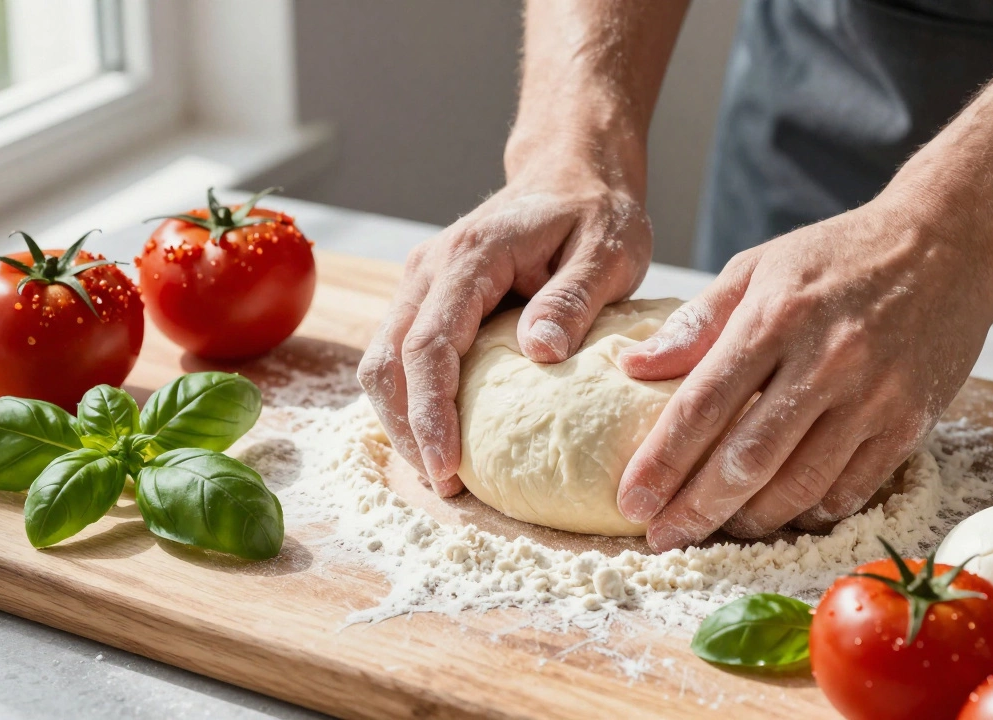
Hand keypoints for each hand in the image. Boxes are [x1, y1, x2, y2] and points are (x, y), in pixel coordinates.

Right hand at [357, 158, 651, 495]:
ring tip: (442, 474)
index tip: (449, 467)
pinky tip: (443, 437)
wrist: (571, 173)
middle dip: (407, 430)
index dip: (431, 412)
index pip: (430, 344)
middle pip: (387, 361)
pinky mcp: (427, 299)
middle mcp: (430, 267)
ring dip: (402, 421)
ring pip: (383, 362)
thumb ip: (574, 298)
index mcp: (472, 255)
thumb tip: (540, 353)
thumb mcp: (609, 250)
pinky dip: (412, 401)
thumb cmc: (596, 212)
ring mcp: (422, 282)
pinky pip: (401, 356)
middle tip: (445, 487)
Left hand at [615, 198, 992, 550]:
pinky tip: (782, 514)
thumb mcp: (757, 266)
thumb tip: (633, 367)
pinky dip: (811, 512)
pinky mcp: (909, 423)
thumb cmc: (838, 255)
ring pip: (800, 486)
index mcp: (775, 318)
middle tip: (662, 537)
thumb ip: (696, 322)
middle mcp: (824, 361)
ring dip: (751, 520)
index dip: (662, 462)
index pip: (702, 405)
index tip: (631, 500)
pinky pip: (852, 489)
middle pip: (747, 458)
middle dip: (697, 508)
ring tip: (717, 528)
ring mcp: (872, 397)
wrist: (947, 243)